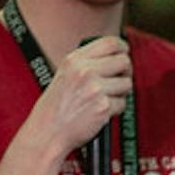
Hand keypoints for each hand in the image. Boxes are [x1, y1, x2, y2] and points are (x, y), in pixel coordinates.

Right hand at [34, 35, 132, 153]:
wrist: (47, 132)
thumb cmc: (56, 108)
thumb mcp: (65, 75)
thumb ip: (87, 64)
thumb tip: (118, 57)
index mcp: (74, 60)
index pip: (110, 43)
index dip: (122, 48)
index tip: (125, 53)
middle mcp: (85, 71)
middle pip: (124, 62)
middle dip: (125, 72)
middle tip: (118, 81)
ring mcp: (95, 88)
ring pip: (127, 83)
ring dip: (120, 93)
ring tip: (103, 100)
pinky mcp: (103, 105)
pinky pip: (122, 104)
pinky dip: (115, 110)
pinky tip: (100, 112)